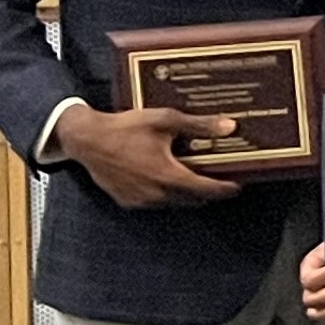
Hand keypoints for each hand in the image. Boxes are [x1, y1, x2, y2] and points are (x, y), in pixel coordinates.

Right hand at [59, 104, 242, 209]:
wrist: (86, 139)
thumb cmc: (125, 128)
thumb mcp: (164, 121)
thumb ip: (198, 125)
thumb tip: (229, 127)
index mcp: (170, 176)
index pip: (208, 191)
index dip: (226, 189)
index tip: (238, 185)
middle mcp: (157, 194)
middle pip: (194, 199)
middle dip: (208, 191)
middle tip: (218, 178)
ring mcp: (142, 201)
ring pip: (175, 203)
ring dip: (187, 193)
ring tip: (194, 177)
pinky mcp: (128, 202)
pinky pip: (155, 202)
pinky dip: (165, 194)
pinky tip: (166, 179)